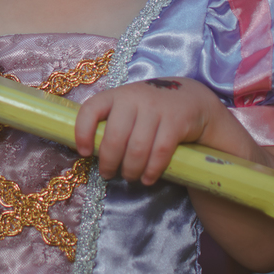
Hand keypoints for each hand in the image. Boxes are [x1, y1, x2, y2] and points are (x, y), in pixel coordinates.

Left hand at [74, 77, 215, 184]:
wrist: (190, 98)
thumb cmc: (149, 109)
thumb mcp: (127, 107)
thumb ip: (110, 123)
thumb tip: (87, 152)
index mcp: (116, 95)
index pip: (91, 109)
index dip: (83, 132)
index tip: (84, 152)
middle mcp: (134, 98)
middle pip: (115, 137)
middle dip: (109, 162)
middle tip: (107, 174)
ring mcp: (156, 108)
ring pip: (137, 148)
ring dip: (131, 169)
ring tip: (129, 176)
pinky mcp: (176, 121)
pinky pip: (160, 152)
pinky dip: (152, 170)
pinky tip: (147, 178)